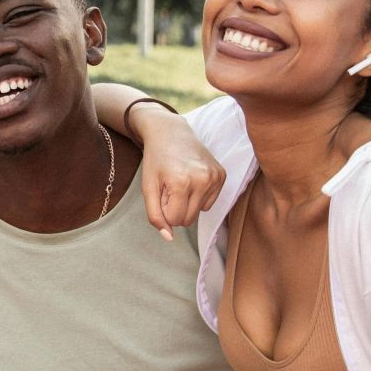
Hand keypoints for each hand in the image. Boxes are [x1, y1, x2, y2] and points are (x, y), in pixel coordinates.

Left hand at [138, 116, 224, 236]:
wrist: (171, 133)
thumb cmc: (156, 161)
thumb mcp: (148, 188)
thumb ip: (155, 215)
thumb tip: (168, 238)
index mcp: (181, 183)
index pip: (174, 220)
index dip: (164, 209)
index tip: (161, 192)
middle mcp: (202, 180)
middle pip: (188, 220)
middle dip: (176, 209)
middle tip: (170, 187)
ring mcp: (215, 177)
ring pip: (199, 212)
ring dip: (187, 203)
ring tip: (181, 182)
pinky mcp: (222, 175)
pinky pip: (209, 203)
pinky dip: (198, 196)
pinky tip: (192, 179)